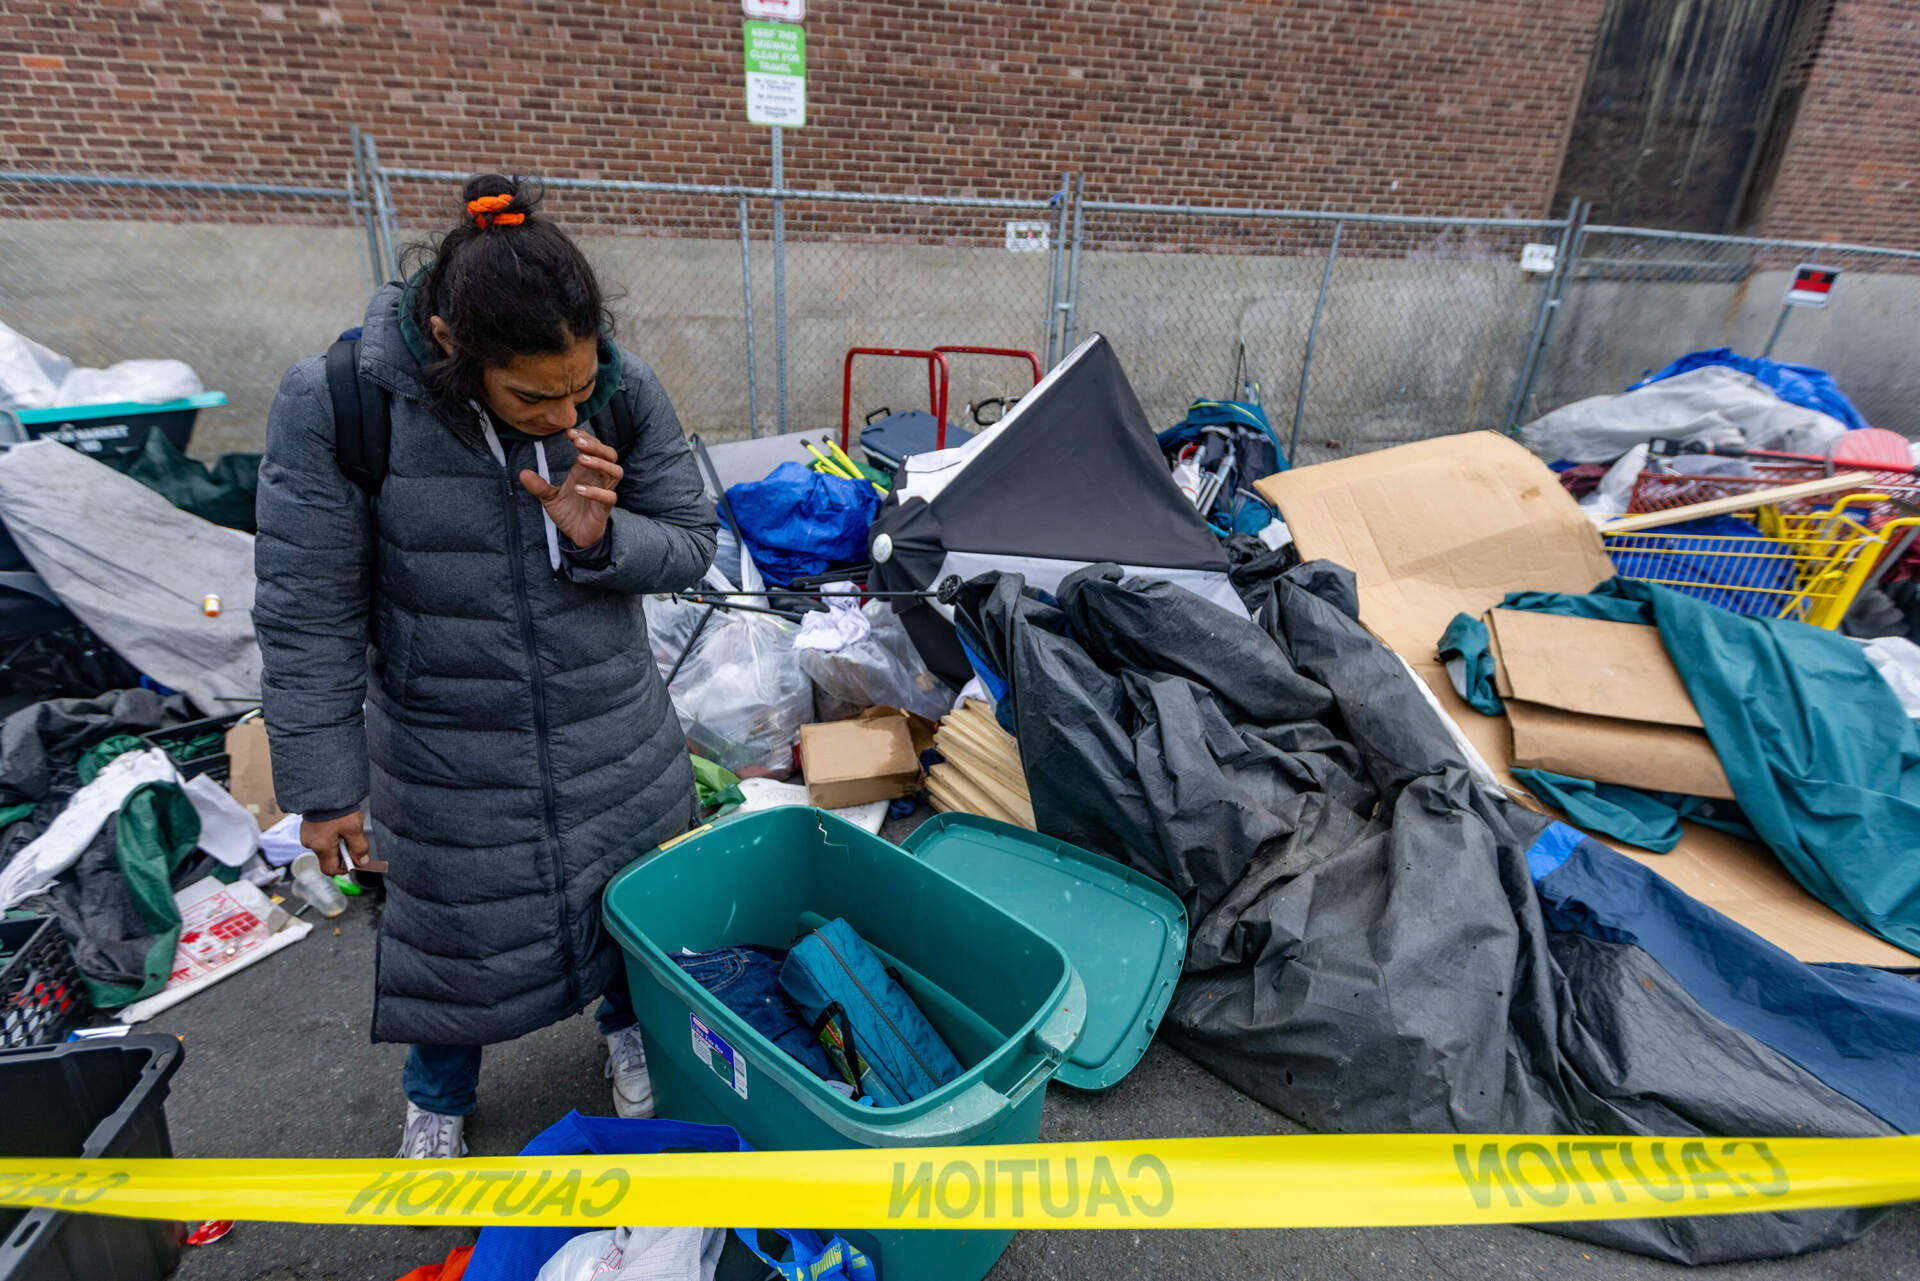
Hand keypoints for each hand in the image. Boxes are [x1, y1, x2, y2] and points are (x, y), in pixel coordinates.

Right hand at [300, 811, 368, 876]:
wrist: (324, 789)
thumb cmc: (338, 808)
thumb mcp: (354, 828)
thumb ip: (359, 848)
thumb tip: (362, 861)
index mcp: (321, 847)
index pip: (330, 870)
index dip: (344, 868)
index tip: (355, 860)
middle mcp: (310, 843)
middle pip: (328, 858)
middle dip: (342, 852)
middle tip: (352, 838)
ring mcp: (307, 835)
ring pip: (325, 847)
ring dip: (337, 842)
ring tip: (344, 827)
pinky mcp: (307, 828)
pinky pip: (320, 838)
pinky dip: (331, 834)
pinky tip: (337, 823)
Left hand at [520, 428, 621, 548]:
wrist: (576, 536)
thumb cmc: (568, 513)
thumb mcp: (549, 497)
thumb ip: (539, 486)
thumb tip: (522, 473)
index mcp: (587, 471)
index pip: (595, 447)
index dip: (585, 437)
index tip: (569, 433)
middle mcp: (599, 478)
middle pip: (609, 454)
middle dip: (595, 445)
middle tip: (577, 442)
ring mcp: (604, 492)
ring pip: (615, 471)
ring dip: (599, 463)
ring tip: (580, 459)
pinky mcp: (605, 509)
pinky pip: (609, 497)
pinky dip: (596, 491)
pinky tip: (579, 489)